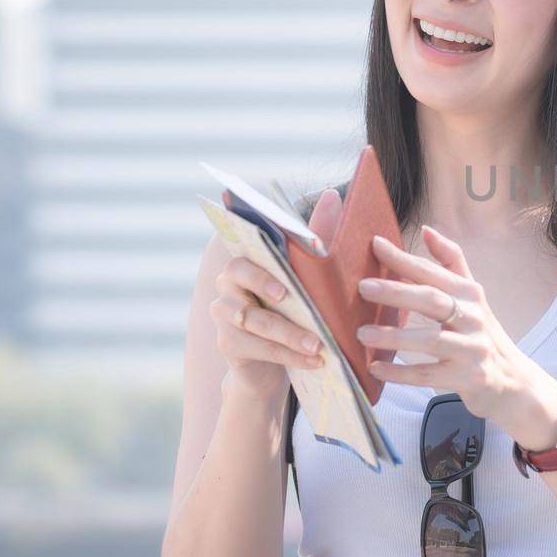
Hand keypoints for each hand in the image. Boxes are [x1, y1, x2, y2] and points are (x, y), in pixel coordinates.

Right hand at [209, 187, 342, 398]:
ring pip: (253, 321)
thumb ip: (314, 237)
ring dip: (289, 334)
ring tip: (319, 345)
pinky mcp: (228, 344)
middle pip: (241, 282)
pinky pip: (258, 348)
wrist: (274, 360)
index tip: (283, 285)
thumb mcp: (307, 275)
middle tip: (294, 304)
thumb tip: (332, 195)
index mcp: (246, 262)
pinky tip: (314, 361)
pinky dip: (288, 355)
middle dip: (269, 291)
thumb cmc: (294, 307)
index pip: (243, 257)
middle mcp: (228, 285)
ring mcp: (223, 315)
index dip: (260, 268)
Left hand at [357, 224, 556, 448]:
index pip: (433, 272)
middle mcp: (474, 318)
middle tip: (363, 287)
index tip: (375, 244)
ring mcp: (473, 349)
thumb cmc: (481, 335)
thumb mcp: (471, 298)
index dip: (405, 258)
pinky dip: (401, 372)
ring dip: (394, 337)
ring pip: (430, 340)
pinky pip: (430, 374)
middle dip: (397, 292)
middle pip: (432, 300)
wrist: (513, 381)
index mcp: (470, 294)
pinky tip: (376, 368)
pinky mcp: (469, 378)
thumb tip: (425, 229)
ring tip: (362, 333)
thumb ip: (451, 263)